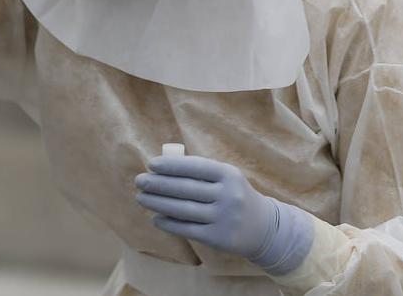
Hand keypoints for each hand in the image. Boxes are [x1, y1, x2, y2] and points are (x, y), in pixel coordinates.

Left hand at [135, 155, 309, 272]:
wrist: (264, 228)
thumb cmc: (235, 196)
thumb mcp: (226, 178)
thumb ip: (200, 172)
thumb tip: (162, 168)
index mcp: (229, 174)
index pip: (194, 167)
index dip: (171, 165)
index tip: (151, 164)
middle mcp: (228, 195)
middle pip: (185, 188)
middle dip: (158, 184)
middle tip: (139, 181)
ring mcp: (223, 218)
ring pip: (182, 209)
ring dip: (157, 203)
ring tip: (141, 198)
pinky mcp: (218, 238)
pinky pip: (187, 229)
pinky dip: (168, 223)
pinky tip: (155, 218)